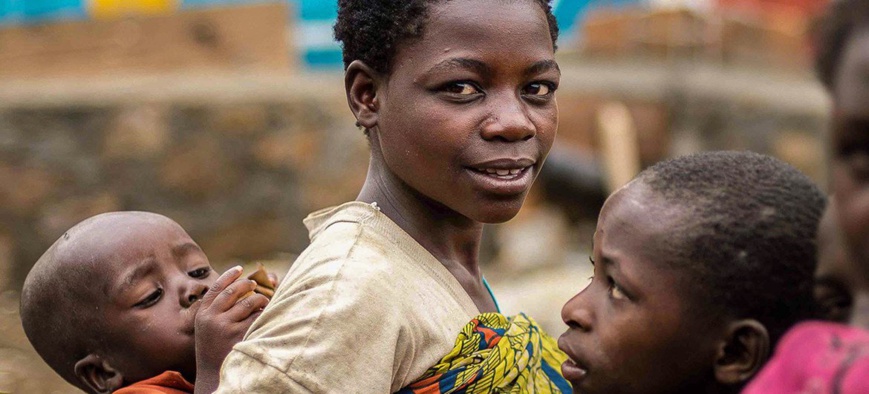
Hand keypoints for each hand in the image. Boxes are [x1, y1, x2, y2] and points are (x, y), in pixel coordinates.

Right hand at [193, 266, 268, 392]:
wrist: (214, 375)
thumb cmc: (215, 348)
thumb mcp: (208, 327)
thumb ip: (219, 308)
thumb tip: (239, 284)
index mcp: (203, 314)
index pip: (217, 287)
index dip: (229, 275)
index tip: (240, 269)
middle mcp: (212, 318)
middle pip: (234, 291)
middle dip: (247, 284)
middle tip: (255, 284)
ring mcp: (225, 327)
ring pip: (249, 302)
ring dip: (260, 299)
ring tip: (264, 302)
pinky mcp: (239, 335)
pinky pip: (257, 317)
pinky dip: (264, 313)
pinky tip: (266, 314)